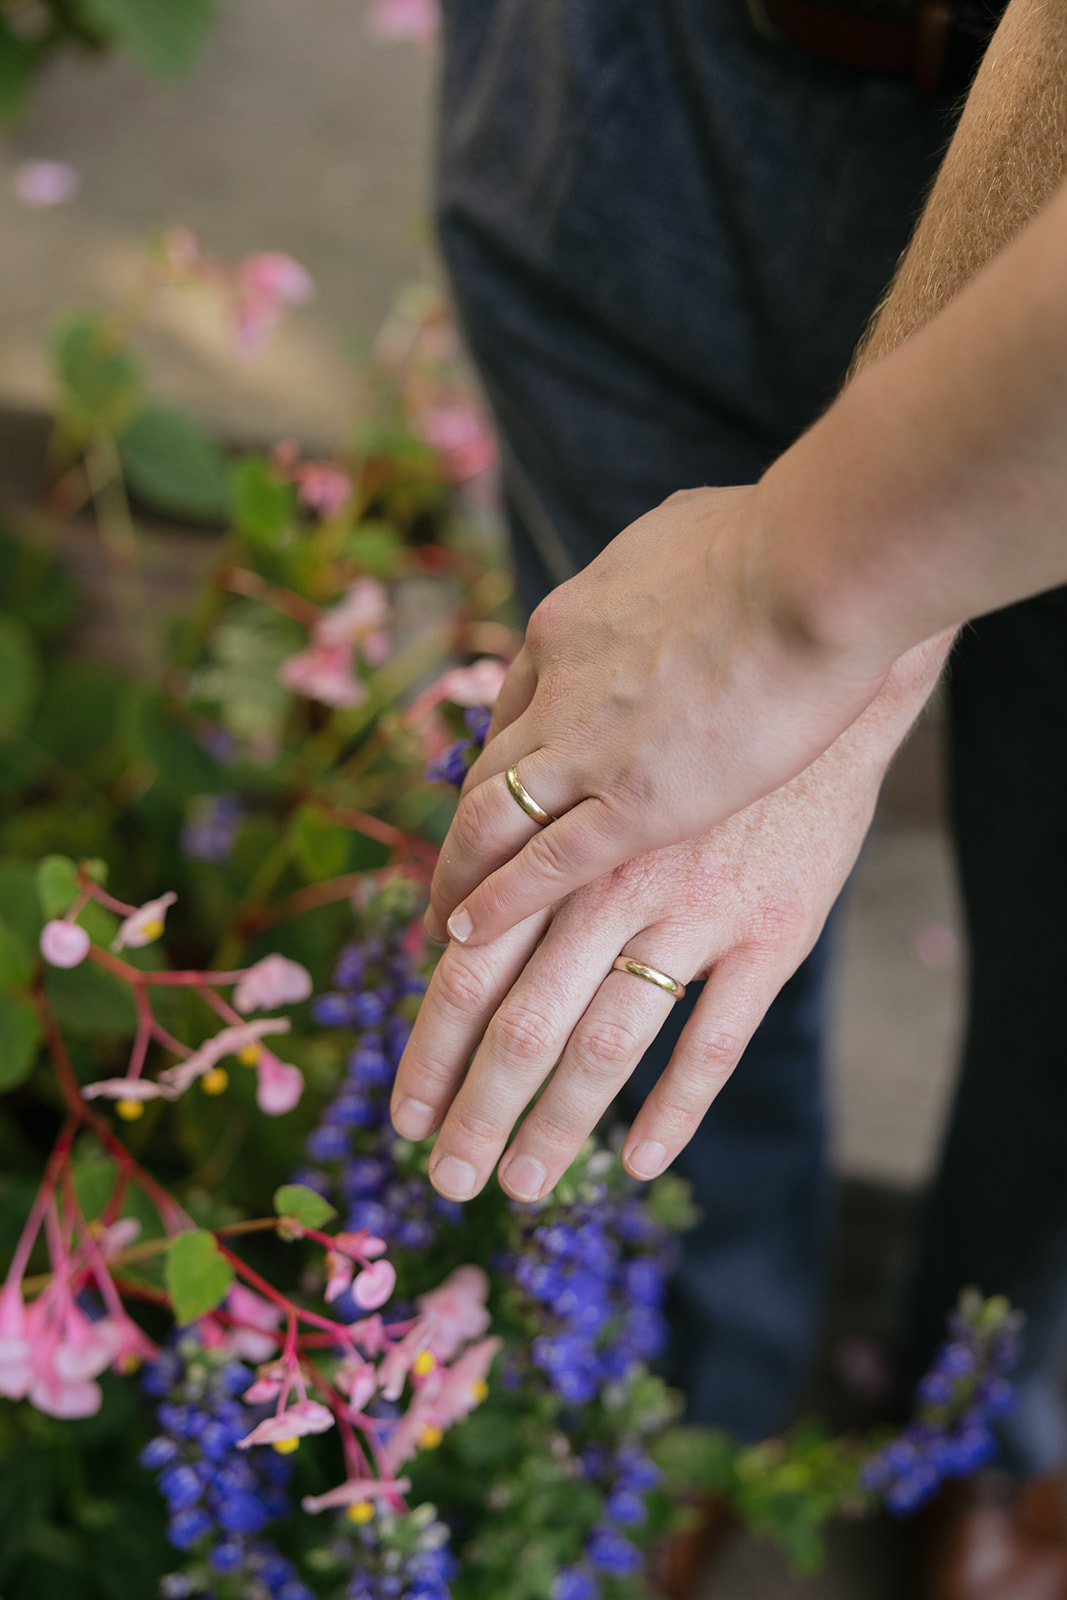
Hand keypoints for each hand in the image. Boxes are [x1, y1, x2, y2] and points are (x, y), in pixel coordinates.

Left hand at [394, 633, 949, 1198]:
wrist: (806, 668)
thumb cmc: (681, 725)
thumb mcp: (584, 762)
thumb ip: (522, 845)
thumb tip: (448, 920)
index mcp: (556, 850)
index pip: (469, 972)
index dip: (430, 1052)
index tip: (404, 1114)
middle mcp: (611, 887)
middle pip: (522, 1025)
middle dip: (476, 1112)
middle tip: (444, 1178)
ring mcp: (694, 913)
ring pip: (606, 1046)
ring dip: (556, 1127)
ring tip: (521, 1185)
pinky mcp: (772, 934)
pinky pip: (715, 1043)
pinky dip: (674, 1110)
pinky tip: (637, 1160)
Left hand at [424, 484, 893, 945]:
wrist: (815, 568)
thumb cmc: (781, 542)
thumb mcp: (683, 533)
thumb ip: (660, 572)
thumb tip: (670, 567)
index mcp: (567, 624)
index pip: (512, 705)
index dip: (504, 759)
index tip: (502, 795)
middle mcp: (556, 689)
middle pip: (485, 773)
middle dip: (463, 832)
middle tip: (450, 875)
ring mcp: (588, 748)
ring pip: (490, 824)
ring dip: (459, 878)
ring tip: (441, 927)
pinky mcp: (635, 804)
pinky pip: (542, 866)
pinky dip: (497, 903)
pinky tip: (466, 935)